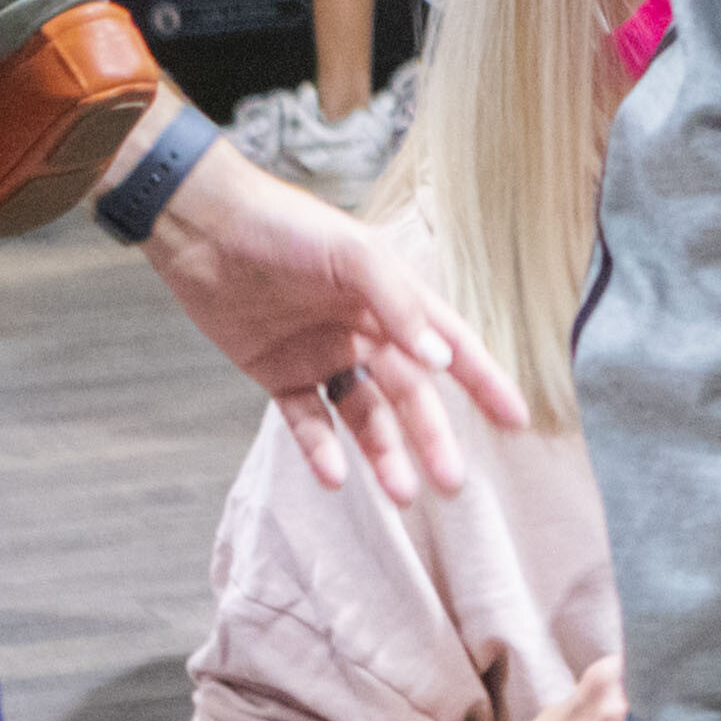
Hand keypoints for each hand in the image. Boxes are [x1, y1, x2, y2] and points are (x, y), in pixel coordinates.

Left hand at [131, 128, 521, 501]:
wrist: (204, 228)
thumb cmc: (285, 227)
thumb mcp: (353, 255)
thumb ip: (400, 305)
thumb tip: (441, 361)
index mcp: (393, 300)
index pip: (452, 346)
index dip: (485, 382)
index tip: (516, 421)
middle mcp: (364, 332)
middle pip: (410, 395)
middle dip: (433, 438)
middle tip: (452, 483)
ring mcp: (322, 356)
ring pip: (364, 416)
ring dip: (383, 454)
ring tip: (400, 494)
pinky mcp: (278, 374)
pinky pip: (307, 421)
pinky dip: (321, 450)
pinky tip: (335, 477)